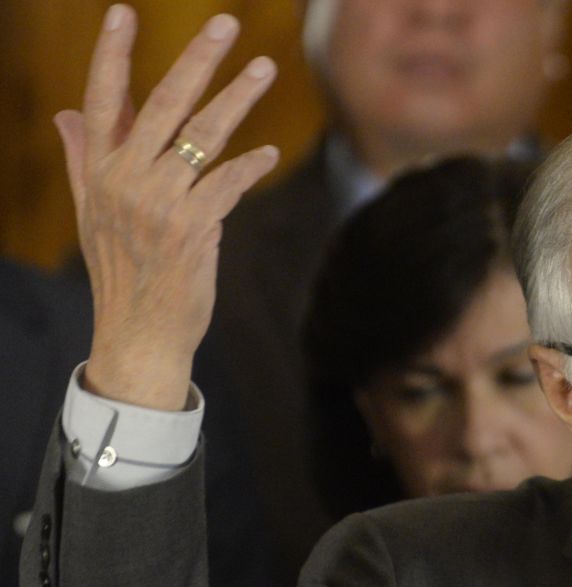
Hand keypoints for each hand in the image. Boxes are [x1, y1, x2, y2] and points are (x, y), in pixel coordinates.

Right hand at [54, 5, 278, 409]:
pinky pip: (228, 181)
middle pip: (162, 104)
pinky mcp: (191, 226)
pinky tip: (268, 154)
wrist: (138, 333)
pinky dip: (251, 165)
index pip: (101, 99)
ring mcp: (157, 202)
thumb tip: (67, 111)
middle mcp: (123, 179)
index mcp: (98, 170)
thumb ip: (83, 157)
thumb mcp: (92, 211)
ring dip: (237, 98)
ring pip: (203, 135)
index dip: (112, 54)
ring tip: (264, 68)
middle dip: (195, 60)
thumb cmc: (122, 271)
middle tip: (224, 23)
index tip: (123, 11)